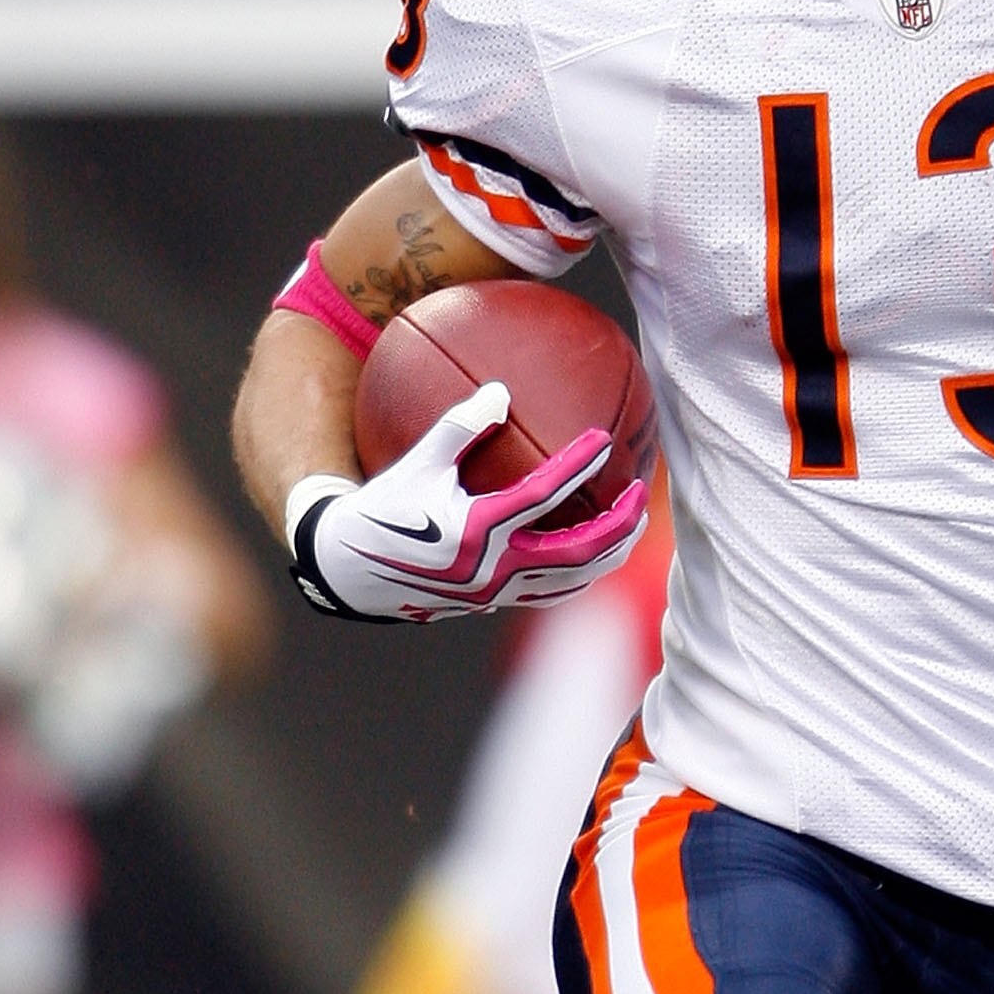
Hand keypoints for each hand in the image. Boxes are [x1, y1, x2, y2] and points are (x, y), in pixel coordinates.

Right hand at [284, 382, 645, 621]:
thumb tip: (500, 389)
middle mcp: (492, 568)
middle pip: (576, 553)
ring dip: (607, 555)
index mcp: (475, 530)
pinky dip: (578, 571)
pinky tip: (592, 548)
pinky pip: (549, 591)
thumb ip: (457, 427)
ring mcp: (496, 593)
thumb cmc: (384, 507)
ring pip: (570, 580)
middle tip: (641, 494)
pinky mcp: (493, 604)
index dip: (576, 466)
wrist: (352, 570)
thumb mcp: (416, 462)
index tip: (602, 440)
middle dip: (617, 526)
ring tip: (631, 526)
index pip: (541, 495)